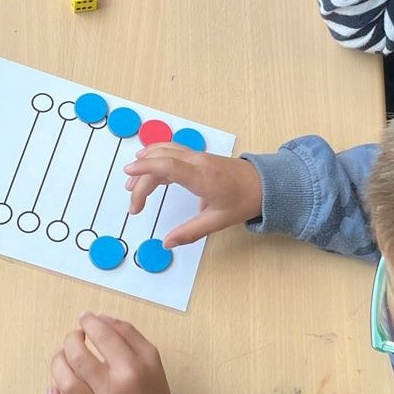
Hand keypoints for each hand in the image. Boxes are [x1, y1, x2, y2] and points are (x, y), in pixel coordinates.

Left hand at [45, 314, 170, 393]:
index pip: (103, 336)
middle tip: (77, 337)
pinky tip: (54, 389)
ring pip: (65, 383)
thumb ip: (126, 332)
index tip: (85, 319)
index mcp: (131, 370)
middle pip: (77, 357)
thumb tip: (97, 318)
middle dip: (72, 339)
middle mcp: (112, 390)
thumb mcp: (150, 355)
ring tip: (64, 358)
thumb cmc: (150, 389)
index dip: (89, 321)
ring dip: (58, 363)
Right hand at [123, 145, 262, 247]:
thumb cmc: (243, 200)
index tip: (128, 174)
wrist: (264, 183)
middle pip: (160, 161)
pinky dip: (155, 156)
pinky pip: (171, 150)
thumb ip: (190, 232)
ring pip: (163, 151)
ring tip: (131, 184)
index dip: (145, 168)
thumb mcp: (217, 221)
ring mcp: (197, 156)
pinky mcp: (197, 156)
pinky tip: (147, 163)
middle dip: (140, 180)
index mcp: (202, 177)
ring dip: (145, 164)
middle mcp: (197, 161)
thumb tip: (167, 244)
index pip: (168, 165)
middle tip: (134, 206)